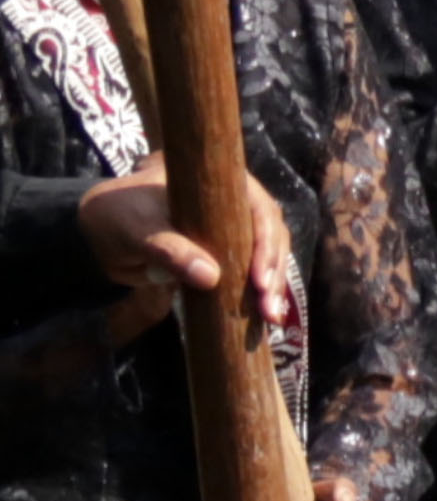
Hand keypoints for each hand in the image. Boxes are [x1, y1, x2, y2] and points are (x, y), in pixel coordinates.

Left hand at [80, 156, 290, 334]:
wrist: (98, 234)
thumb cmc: (117, 217)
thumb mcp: (137, 231)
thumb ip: (170, 250)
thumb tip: (211, 277)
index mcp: (219, 183)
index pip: (258, 209)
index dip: (266, 241)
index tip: (259, 277)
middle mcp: (235, 203)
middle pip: (272, 235)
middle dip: (274, 271)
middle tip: (267, 307)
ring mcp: (234, 228)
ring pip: (268, 255)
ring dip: (273, 286)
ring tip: (269, 316)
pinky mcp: (227, 254)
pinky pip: (252, 271)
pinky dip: (258, 292)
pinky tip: (264, 316)